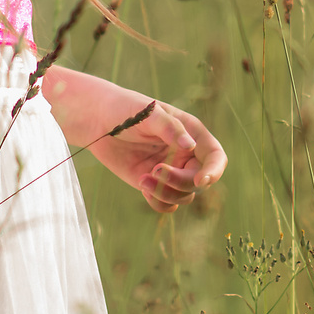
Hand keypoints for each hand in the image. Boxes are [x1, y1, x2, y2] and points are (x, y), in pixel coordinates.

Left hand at [42, 67, 226, 212]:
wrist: (98, 121)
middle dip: (180, 182)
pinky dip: (159, 202)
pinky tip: (143, 188)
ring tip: (143, 178)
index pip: (215, 157)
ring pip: (184, 196)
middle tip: (154, 171)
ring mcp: (171, 171)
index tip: (199, 181)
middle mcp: (186, 154)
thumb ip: (170, 128)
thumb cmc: (126, 109)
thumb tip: (191, 146)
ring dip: (166, 193)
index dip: (213, 171)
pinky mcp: (154, 183)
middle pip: (198, 181)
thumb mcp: (148, 114)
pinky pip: (167, 203)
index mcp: (192, 133)